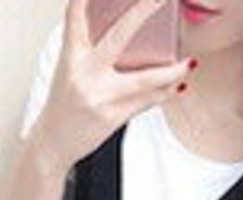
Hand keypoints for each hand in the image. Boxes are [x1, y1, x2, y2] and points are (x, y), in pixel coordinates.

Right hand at [29, 0, 194, 170]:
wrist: (52, 144)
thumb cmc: (63, 106)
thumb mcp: (68, 72)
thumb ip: (91, 52)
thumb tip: (126, 36)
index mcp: (71, 56)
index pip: (75, 16)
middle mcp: (85, 72)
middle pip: (118, 35)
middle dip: (142, 11)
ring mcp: (100, 95)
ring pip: (144, 79)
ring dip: (171, 72)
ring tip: (189, 63)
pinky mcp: (112, 116)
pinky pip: (146, 102)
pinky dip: (165, 93)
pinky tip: (178, 86)